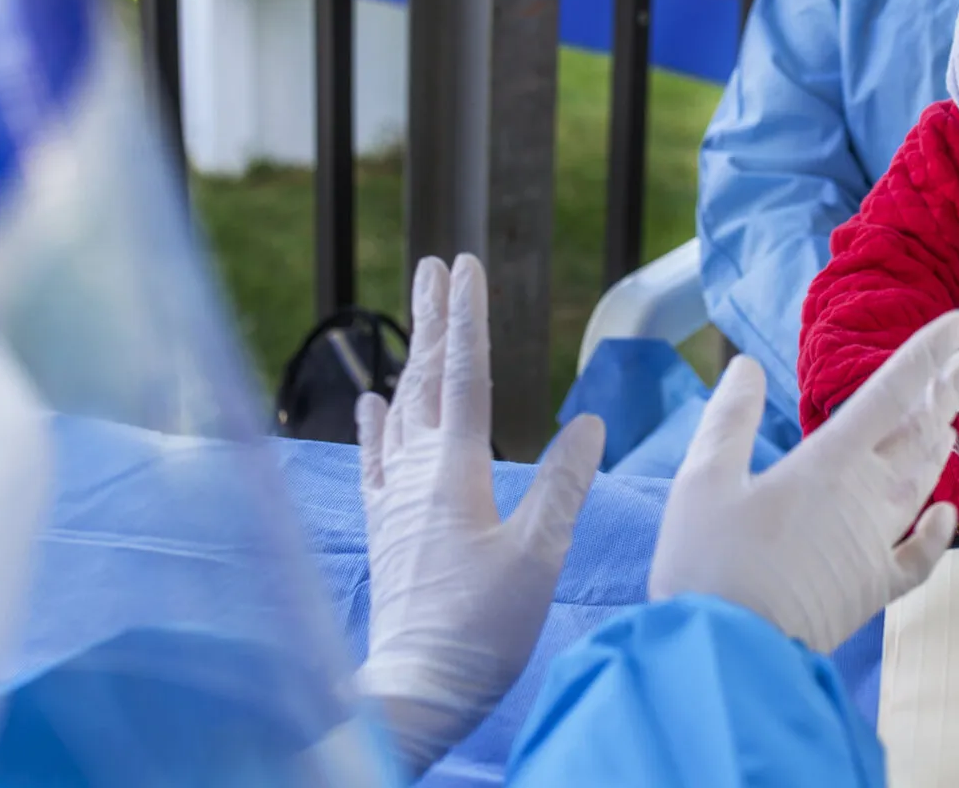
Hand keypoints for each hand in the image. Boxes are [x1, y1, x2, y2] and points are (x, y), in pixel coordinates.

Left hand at [356, 255, 604, 774]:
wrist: (417, 692)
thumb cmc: (481, 631)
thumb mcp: (539, 556)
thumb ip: (563, 485)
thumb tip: (588, 420)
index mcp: (456, 472)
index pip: (464, 376)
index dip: (466, 317)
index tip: (465, 266)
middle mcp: (417, 475)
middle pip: (425, 380)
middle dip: (432, 320)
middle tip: (435, 267)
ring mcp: (395, 501)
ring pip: (401, 411)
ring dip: (409, 359)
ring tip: (413, 317)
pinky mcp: (386, 531)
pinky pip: (376, 461)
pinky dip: (375, 425)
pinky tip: (371, 403)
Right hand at [648, 310, 958, 652]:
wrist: (729, 654)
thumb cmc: (708, 567)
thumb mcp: (701, 480)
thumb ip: (728, 419)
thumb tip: (744, 367)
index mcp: (827, 464)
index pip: (890, 392)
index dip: (929, 352)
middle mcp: (864, 499)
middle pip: (920, 431)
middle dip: (953, 389)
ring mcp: (875, 546)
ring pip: (923, 482)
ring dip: (943, 441)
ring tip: (958, 412)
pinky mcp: (873, 590)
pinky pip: (919, 555)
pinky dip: (938, 531)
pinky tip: (947, 511)